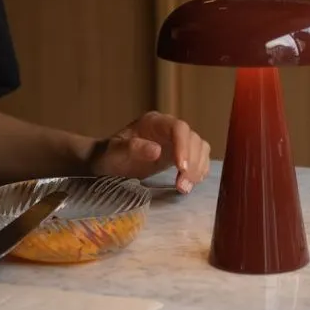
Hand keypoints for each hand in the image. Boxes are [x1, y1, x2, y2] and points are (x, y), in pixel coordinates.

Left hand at [89, 111, 210, 193]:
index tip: (181, 168)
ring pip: (200, 148)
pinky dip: (199, 171)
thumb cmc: (110, 155)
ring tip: (184, 188)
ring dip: (197, 168)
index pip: (178, 128)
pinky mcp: (181, 154)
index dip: (183, 146)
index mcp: (155, 122)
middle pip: (193, 138)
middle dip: (192, 162)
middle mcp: (169, 128)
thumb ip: (133, 148)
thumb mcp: (115, 152)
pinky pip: (199, 158)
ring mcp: (177, 141)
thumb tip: (156, 150)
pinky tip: (189, 183)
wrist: (109, 163)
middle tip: (182, 185)